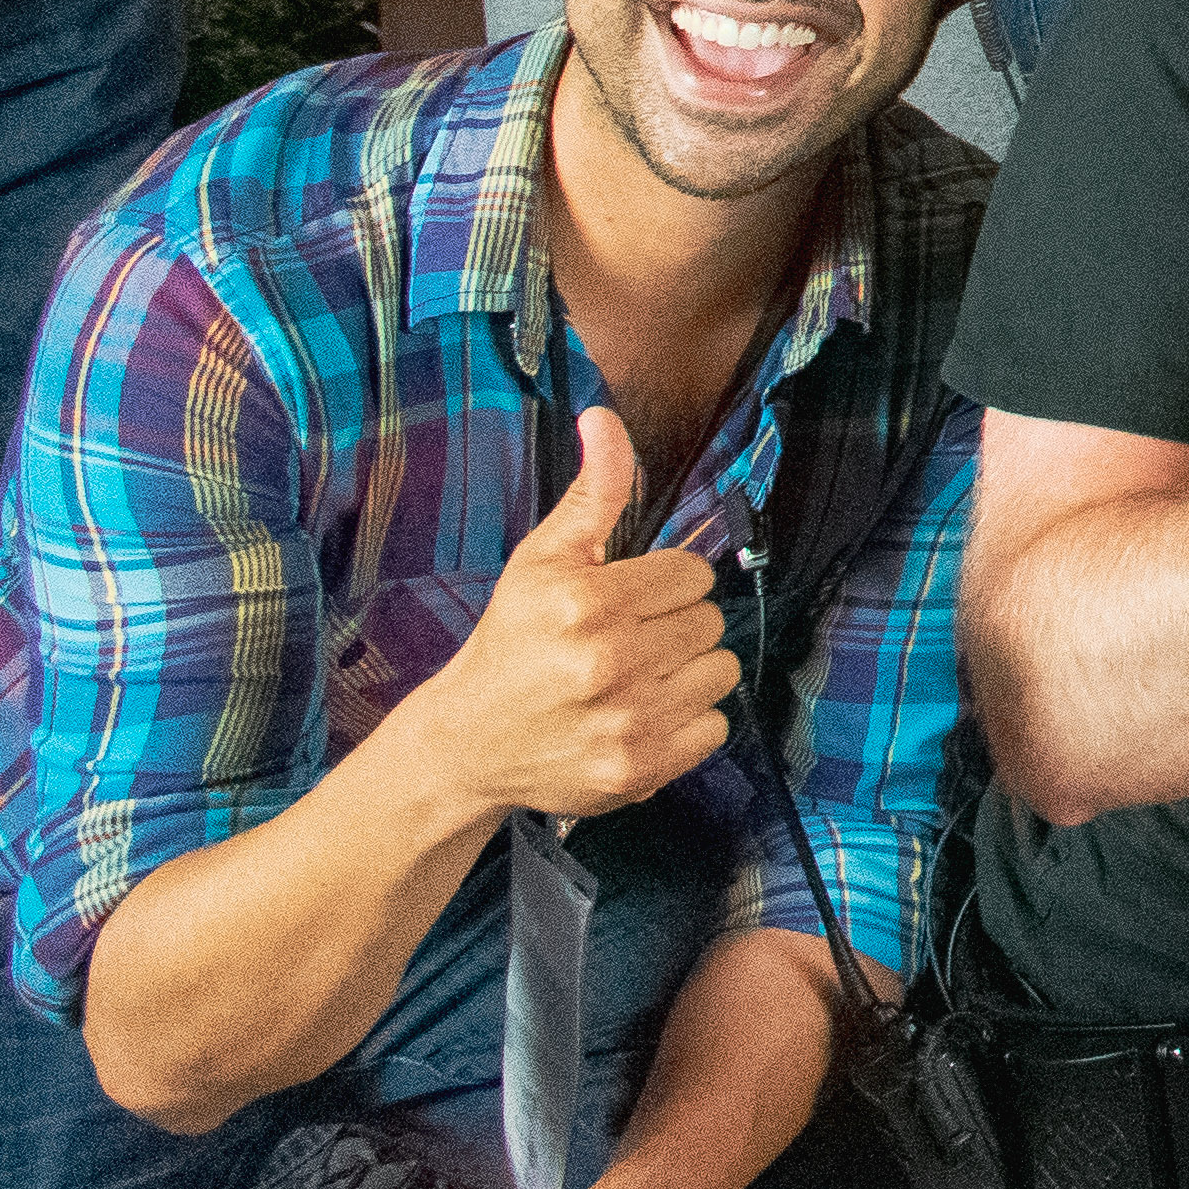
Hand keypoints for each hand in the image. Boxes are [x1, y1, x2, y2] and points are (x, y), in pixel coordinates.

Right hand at [392, 409, 737, 827]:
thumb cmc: (512, 641)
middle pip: (709, 621)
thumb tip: (606, 419)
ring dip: (687, 670)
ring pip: (720, 671)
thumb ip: (593, 492)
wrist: (467, 742)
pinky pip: (715, 726)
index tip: (630, 597)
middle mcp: (611, 663)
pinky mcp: (640, 769)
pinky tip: (642, 712)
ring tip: (637, 675)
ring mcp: (628, 721)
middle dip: (674, 623)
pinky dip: (688, 720)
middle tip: (628, 638)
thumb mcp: (543, 559)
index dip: (664, 581)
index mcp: (588, 604)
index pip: (692, 573)